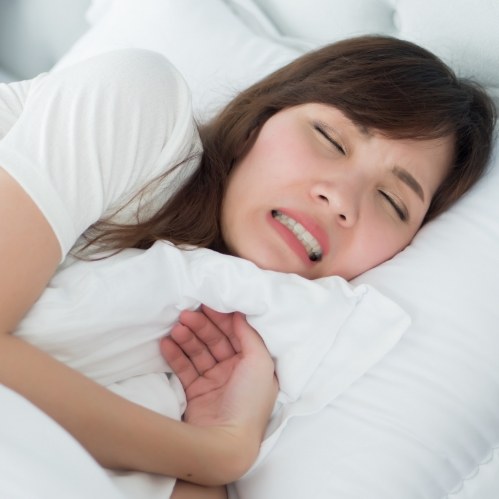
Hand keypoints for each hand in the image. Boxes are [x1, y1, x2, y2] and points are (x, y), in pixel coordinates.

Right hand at [160, 306, 277, 455]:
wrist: (226, 444)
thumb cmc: (249, 401)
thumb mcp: (260, 363)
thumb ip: (250, 335)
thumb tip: (240, 313)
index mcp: (253, 364)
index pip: (236, 334)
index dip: (222, 318)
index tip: (207, 304)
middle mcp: (234, 371)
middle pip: (216, 340)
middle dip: (201, 326)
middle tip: (186, 313)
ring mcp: (214, 382)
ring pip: (198, 352)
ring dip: (187, 338)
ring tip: (176, 328)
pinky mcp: (195, 393)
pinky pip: (184, 368)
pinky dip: (175, 355)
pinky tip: (166, 343)